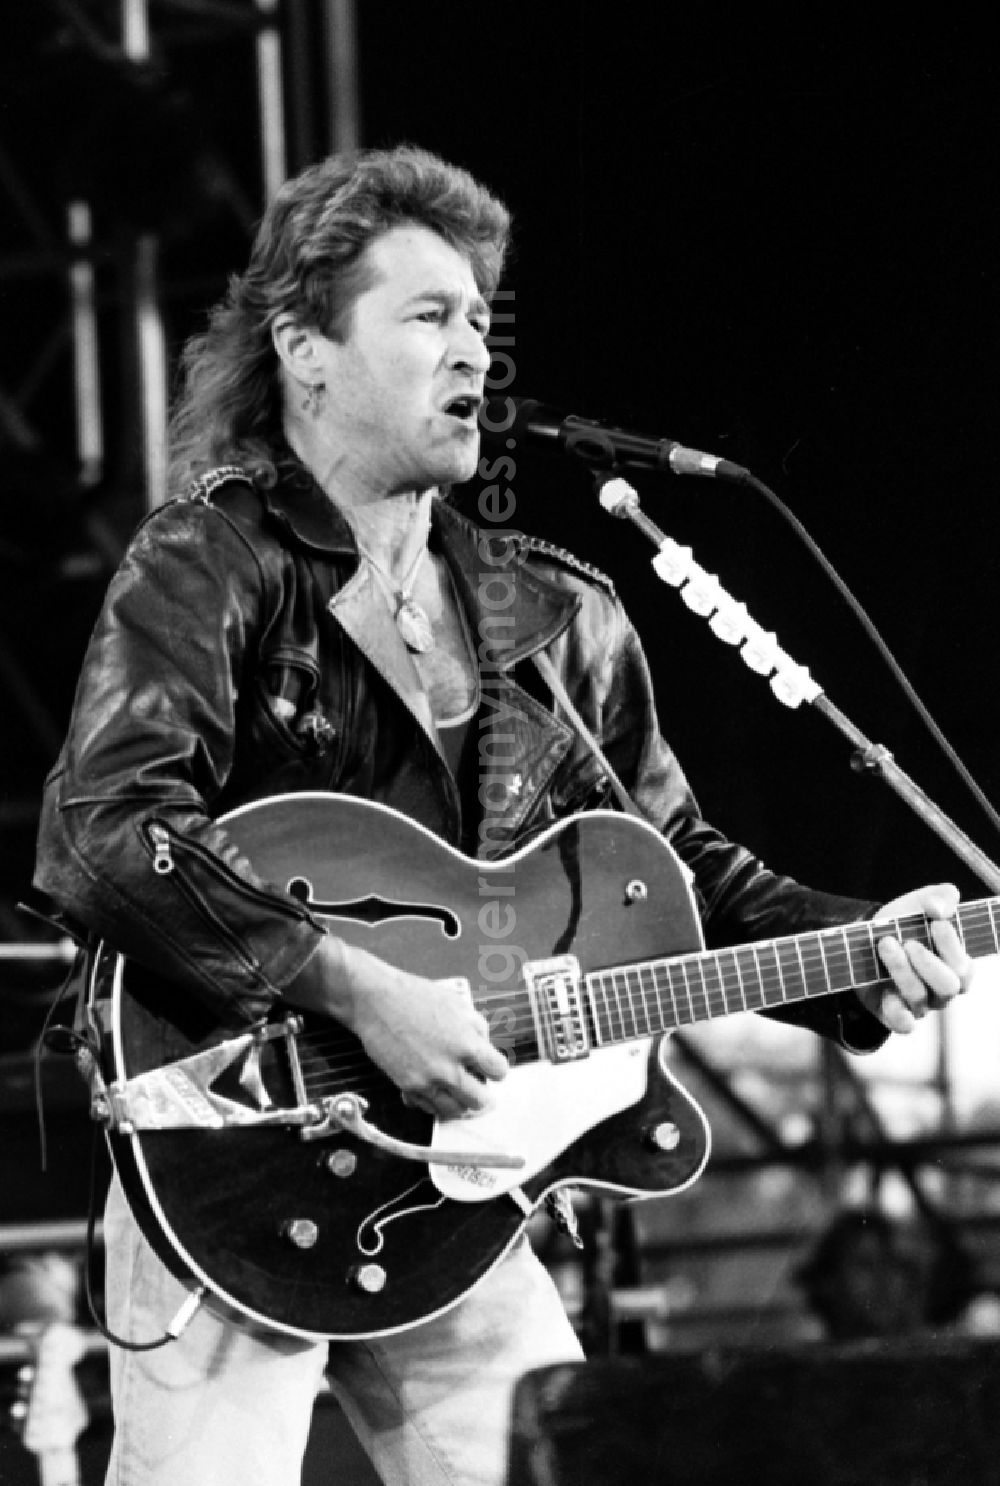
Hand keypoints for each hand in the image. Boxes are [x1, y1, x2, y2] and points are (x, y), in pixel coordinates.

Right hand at [289, 939, 508, 1116]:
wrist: (376, 1001)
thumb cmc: (414, 997)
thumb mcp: (457, 1003)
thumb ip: (477, 1027)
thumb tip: (484, 1045)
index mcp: (468, 1043)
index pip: (499, 1072)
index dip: (496, 1069)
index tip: (490, 1068)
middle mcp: (450, 1067)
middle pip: (480, 1100)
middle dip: (482, 1094)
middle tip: (477, 1087)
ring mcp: (427, 1080)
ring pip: (454, 1111)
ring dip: (460, 1104)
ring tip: (458, 1093)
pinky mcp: (407, 1086)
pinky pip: (428, 1108)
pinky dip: (434, 1104)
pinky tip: (435, 1091)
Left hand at [856, 882, 974, 1032]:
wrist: (863, 941)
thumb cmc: (901, 924)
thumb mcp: (917, 904)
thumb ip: (937, 898)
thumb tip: (940, 905)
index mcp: (956, 966)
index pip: (964, 965)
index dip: (952, 945)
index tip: (935, 922)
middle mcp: (942, 990)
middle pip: (948, 987)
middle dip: (928, 963)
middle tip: (909, 942)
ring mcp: (920, 1004)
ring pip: (920, 998)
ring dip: (901, 970)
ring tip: (885, 945)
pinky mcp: (895, 1014)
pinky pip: (903, 1024)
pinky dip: (896, 1010)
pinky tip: (885, 990)